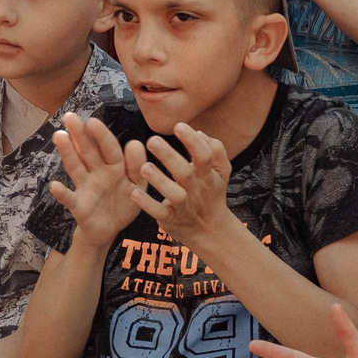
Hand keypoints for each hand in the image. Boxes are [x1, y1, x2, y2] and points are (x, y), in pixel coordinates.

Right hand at [46, 111, 138, 250]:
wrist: (109, 230)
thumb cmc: (125, 203)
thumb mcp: (137, 186)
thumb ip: (138, 167)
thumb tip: (135, 142)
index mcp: (115, 166)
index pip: (108, 147)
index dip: (101, 135)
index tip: (92, 122)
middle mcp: (97, 172)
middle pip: (88, 151)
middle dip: (79, 134)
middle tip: (69, 116)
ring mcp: (85, 187)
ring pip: (76, 167)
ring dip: (67, 152)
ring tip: (59, 136)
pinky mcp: (78, 206)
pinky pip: (70, 198)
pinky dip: (62, 193)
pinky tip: (55, 186)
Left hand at [130, 124, 234, 251]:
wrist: (211, 231)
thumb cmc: (212, 193)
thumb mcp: (221, 172)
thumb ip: (215, 149)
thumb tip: (199, 131)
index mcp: (208, 175)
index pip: (204, 156)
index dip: (193, 141)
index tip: (178, 125)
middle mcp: (197, 190)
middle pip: (185, 173)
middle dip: (169, 156)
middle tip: (152, 140)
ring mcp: (184, 206)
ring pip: (173, 194)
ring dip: (158, 180)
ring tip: (144, 167)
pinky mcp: (171, 219)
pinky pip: (159, 212)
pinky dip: (147, 204)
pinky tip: (135, 193)